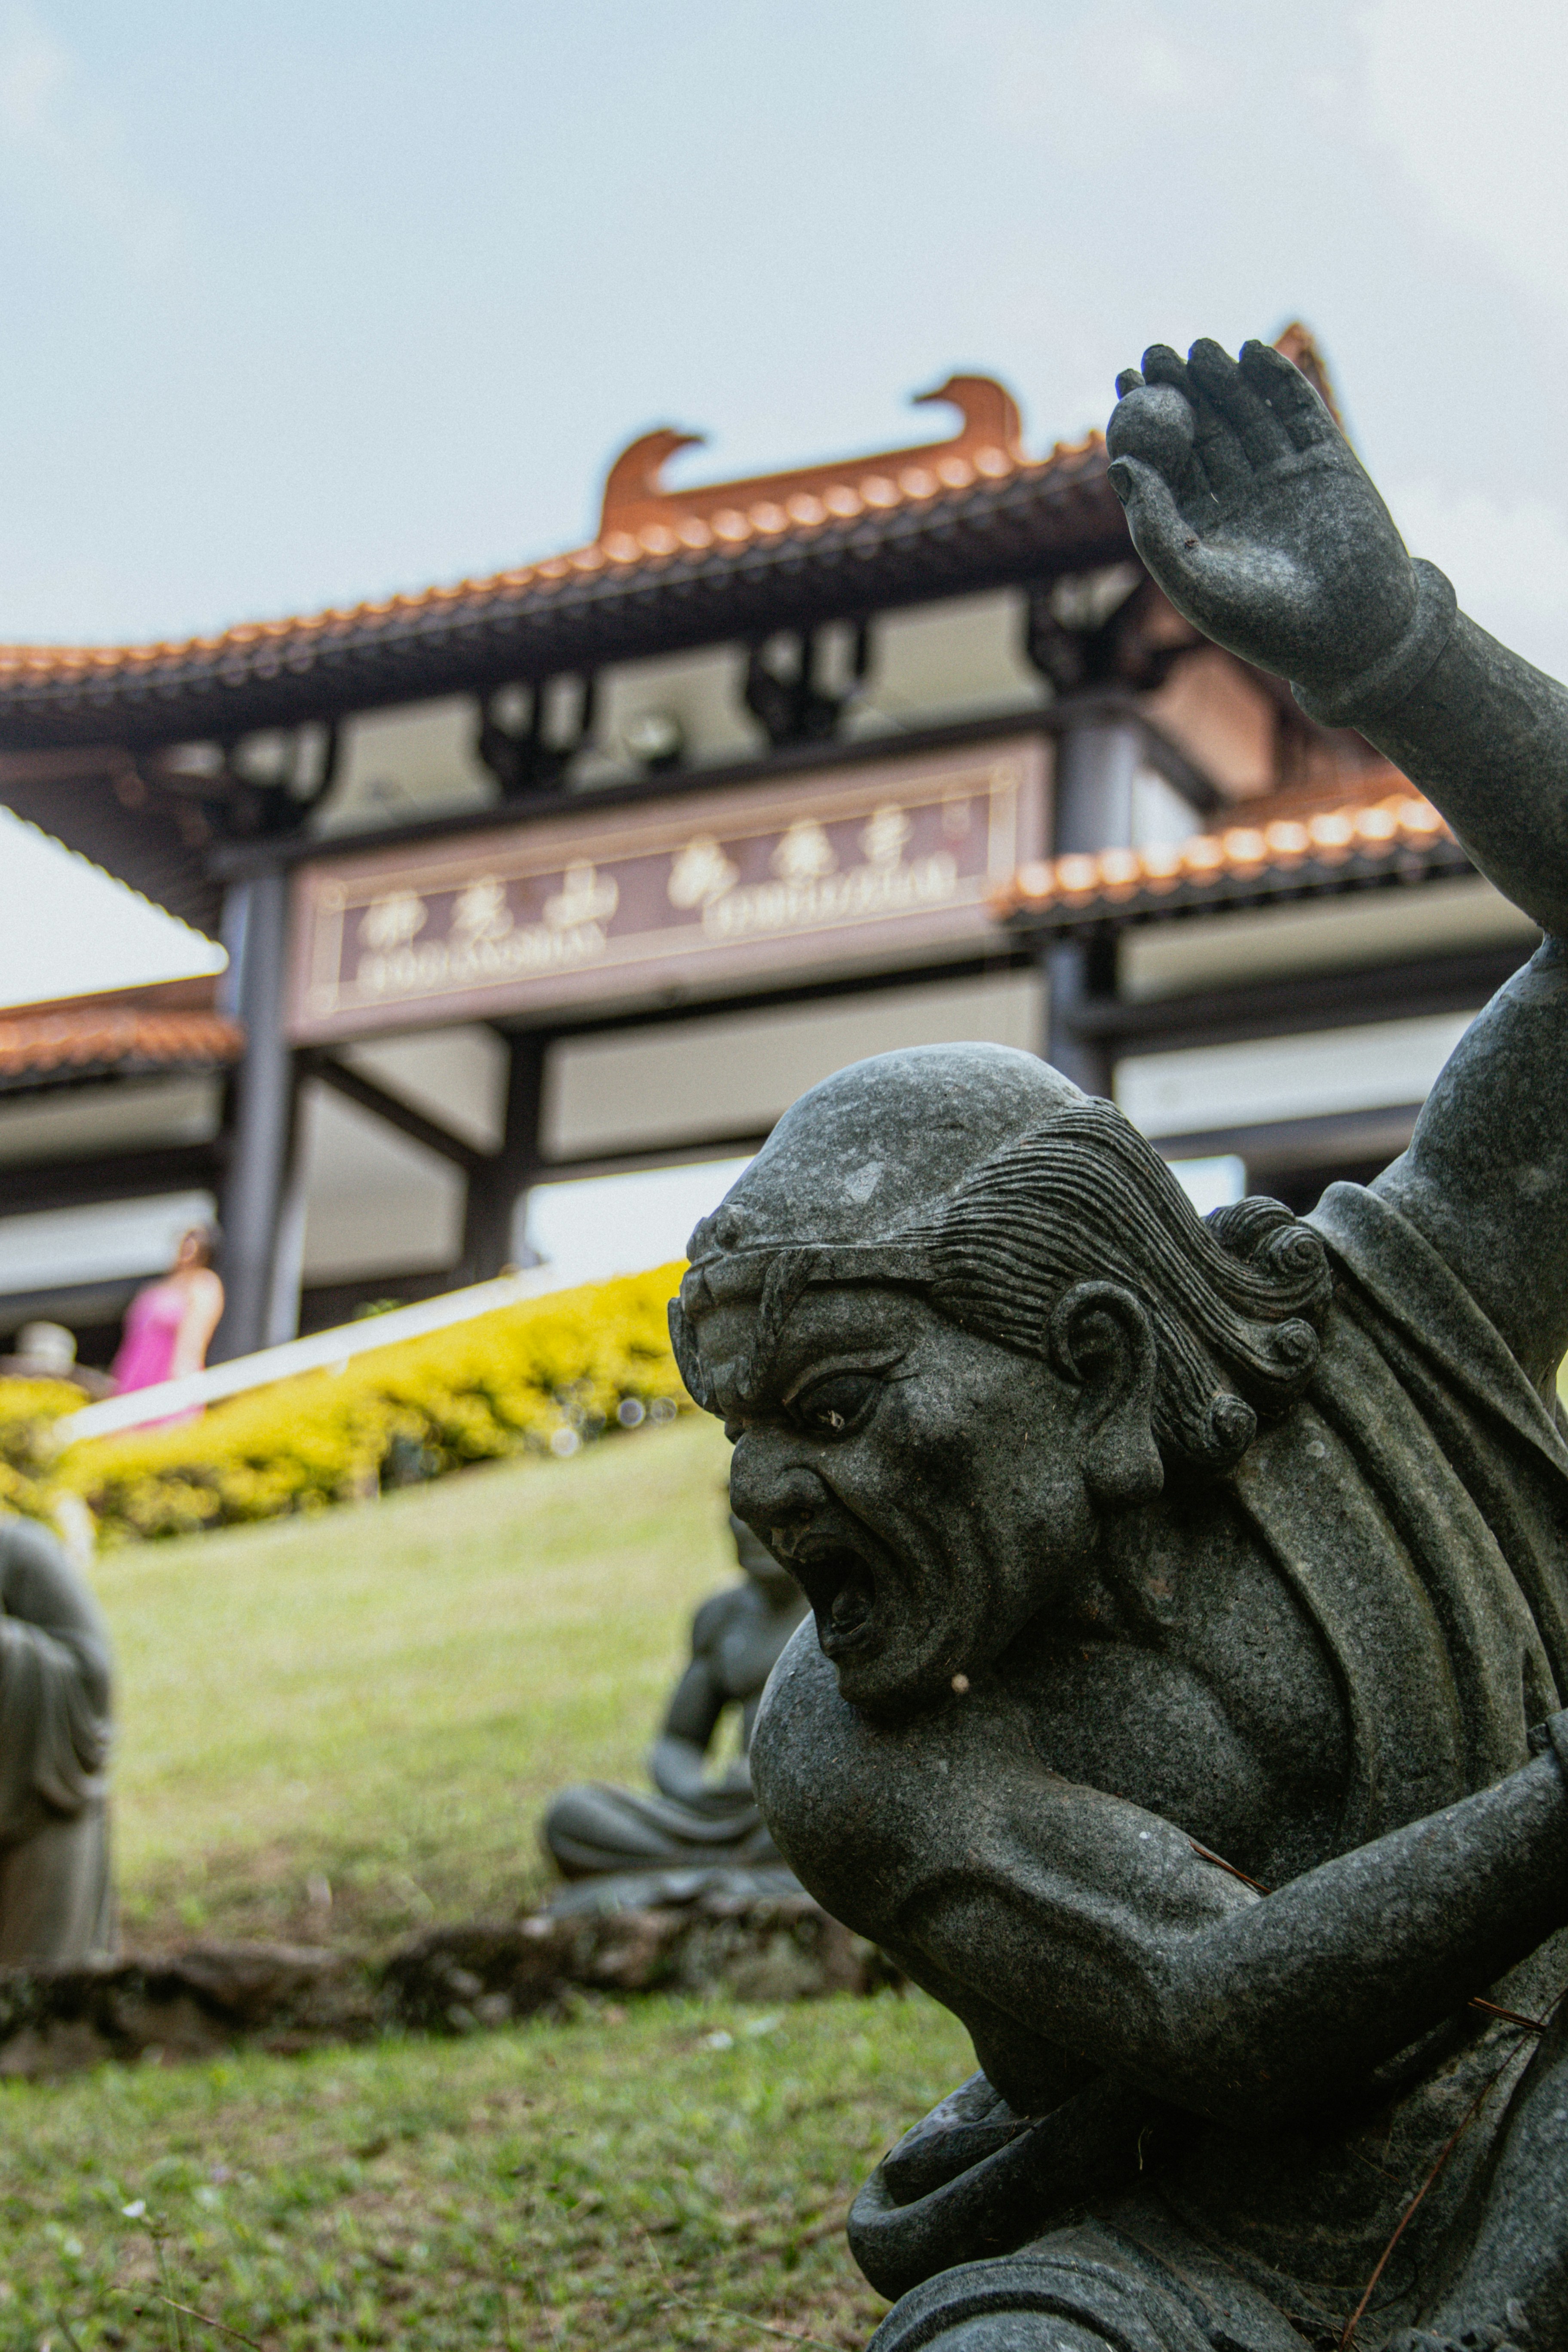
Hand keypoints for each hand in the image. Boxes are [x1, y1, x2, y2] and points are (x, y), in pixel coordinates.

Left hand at [1106, 339, 1416, 693]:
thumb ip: (1153, 527)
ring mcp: (1283, 477)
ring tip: (1197, 348)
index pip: (1164, 464)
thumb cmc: (1267, 624)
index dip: (1144, 423)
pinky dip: (1275, 382)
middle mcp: (1239, 497)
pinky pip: (1296, 413)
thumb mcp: (1195, 580)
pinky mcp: (1327, 463)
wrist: (1352, 636)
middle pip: (1201, 431)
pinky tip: (1249, 353)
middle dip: (1178, 390)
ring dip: (1221, 379)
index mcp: (1202, 526)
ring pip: (1245, 416)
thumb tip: (1117, 464)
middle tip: (1155, 352)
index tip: (1124, 383)